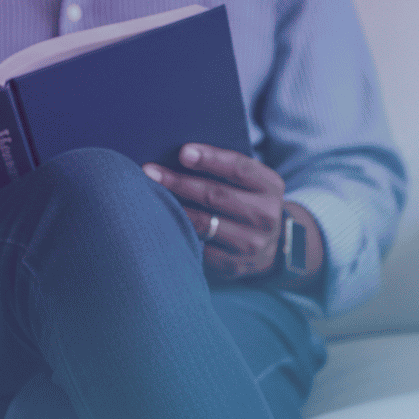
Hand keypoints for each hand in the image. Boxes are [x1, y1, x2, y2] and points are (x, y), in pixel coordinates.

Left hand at [142, 143, 286, 281]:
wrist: (271, 246)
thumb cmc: (248, 202)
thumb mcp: (252, 183)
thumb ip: (226, 170)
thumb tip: (181, 156)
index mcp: (271, 187)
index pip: (239, 168)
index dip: (210, 159)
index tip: (182, 152)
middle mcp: (266, 216)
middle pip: (216, 195)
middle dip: (179, 181)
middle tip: (150, 171)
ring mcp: (251, 243)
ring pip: (205, 223)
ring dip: (173, 207)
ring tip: (147, 195)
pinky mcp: (233, 265)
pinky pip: (199, 247)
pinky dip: (179, 232)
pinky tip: (160, 223)